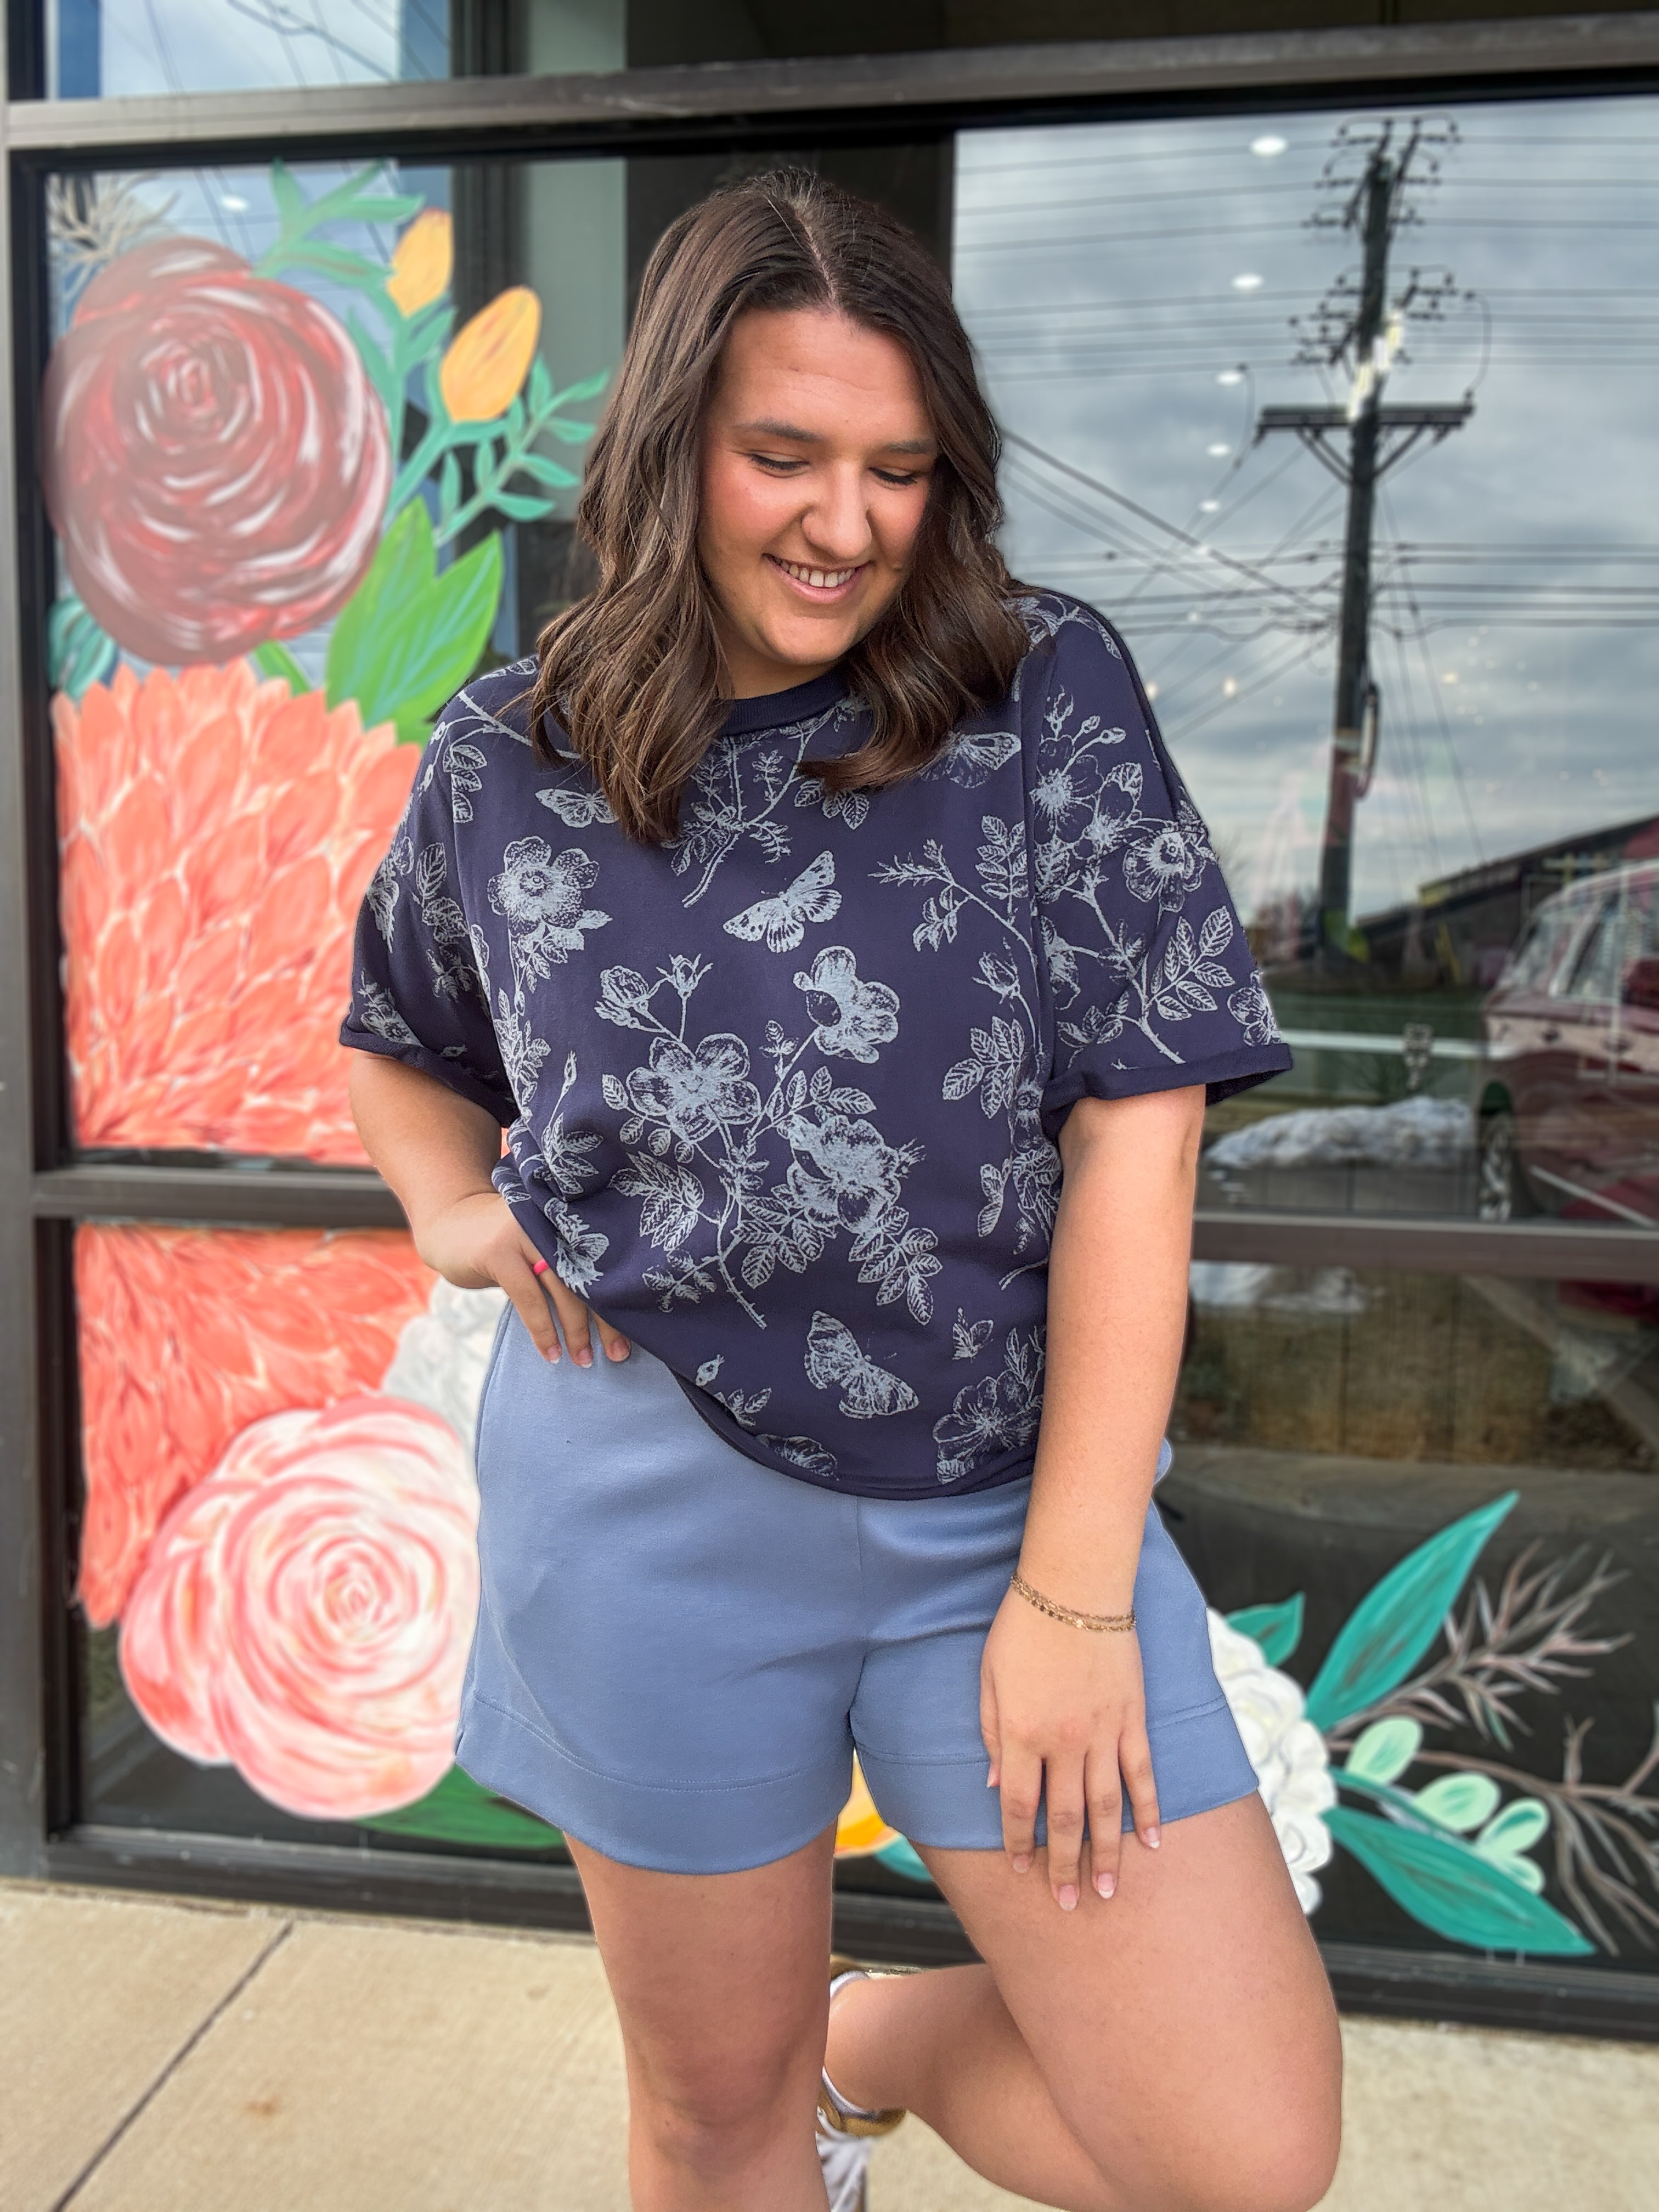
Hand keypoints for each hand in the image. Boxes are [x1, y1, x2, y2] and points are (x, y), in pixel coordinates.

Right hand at [418, 1189, 629, 1367]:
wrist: (449, 1224)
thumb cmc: (505, 1246)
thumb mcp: (541, 1250)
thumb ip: (568, 1269)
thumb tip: (610, 1315)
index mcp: (571, 1220)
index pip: (606, 1262)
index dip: (622, 1299)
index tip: (638, 1334)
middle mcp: (554, 1220)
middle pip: (591, 1275)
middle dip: (607, 1320)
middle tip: (619, 1354)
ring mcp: (525, 1232)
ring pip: (564, 1288)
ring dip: (576, 1330)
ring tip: (584, 1360)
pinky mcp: (499, 1250)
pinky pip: (529, 1297)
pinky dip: (542, 1329)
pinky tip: (551, 1352)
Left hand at [980, 1585, 1159, 1909]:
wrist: (1075, 1586)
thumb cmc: (1022, 1625)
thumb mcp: (989, 1677)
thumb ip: (992, 1734)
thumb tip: (997, 1789)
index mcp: (1021, 1733)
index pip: (1019, 1804)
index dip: (1020, 1842)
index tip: (1022, 1872)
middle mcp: (1063, 1741)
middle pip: (1064, 1816)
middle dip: (1065, 1864)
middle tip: (1069, 1903)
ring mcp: (1103, 1732)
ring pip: (1105, 1806)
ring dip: (1107, 1852)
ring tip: (1110, 1892)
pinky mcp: (1133, 1718)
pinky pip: (1142, 1774)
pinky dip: (1147, 1810)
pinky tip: (1152, 1842)